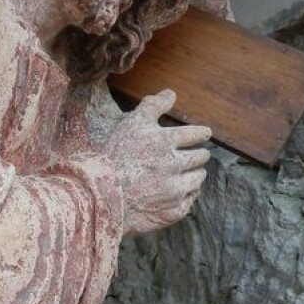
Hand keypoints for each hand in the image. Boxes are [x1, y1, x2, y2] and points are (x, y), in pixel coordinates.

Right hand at [95, 89, 210, 235]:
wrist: (99, 195)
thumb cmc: (113, 156)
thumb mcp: (130, 124)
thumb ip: (153, 106)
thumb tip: (171, 93)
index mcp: (167, 141)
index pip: (198, 134)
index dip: (201, 133)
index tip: (203, 135)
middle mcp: (175, 165)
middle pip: (201, 157)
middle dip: (198, 154)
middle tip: (193, 154)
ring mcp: (175, 190)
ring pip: (197, 179)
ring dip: (194, 175)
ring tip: (184, 174)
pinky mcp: (172, 210)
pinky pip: (188, 202)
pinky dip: (185, 196)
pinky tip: (175, 193)